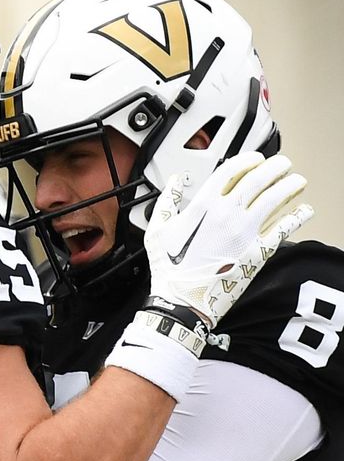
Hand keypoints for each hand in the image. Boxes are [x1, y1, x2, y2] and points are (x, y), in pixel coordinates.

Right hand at [146, 152, 312, 327]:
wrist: (182, 300)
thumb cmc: (169, 268)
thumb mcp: (157, 230)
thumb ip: (167, 200)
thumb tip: (176, 181)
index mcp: (203, 205)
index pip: (232, 169)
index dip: (248, 159)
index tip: (256, 159)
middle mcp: (227, 214)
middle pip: (260, 178)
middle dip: (275, 167)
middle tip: (282, 165)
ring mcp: (245, 231)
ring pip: (276, 198)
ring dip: (290, 185)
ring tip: (297, 181)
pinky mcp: (258, 251)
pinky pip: (285, 228)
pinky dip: (298, 216)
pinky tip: (304, 210)